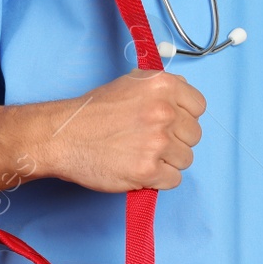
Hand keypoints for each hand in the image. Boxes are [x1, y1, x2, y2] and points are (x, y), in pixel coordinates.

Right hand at [39, 69, 204, 191]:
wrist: (63, 137)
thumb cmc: (91, 112)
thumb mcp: (129, 83)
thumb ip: (160, 89)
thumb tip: (184, 98)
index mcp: (162, 86)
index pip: (199, 106)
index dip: (184, 117)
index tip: (169, 123)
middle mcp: (164, 112)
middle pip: (194, 135)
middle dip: (176, 141)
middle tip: (150, 142)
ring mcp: (157, 142)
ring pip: (186, 159)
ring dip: (168, 161)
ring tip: (142, 156)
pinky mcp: (148, 170)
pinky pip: (173, 180)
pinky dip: (159, 180)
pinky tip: (140, 170)